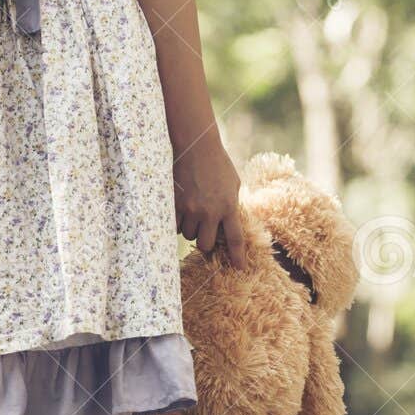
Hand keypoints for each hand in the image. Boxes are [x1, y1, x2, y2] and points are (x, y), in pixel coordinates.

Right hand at [173, 137, 246, 266]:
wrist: (196, 146)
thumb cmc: (218, 163)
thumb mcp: (233, 184)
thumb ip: (232, 204)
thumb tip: (230, 221)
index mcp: (229, 206)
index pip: (235, 239)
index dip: (237, 257)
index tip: (239, 268)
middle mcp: (210, 212)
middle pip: (205, 244)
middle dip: (205, 242)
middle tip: (205, 231)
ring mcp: (191, 209)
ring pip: (189, 235)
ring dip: (191, 229)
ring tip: (193, 213)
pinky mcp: (176, 204)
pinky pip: (175, 225)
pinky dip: (178, 222)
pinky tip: (181, 211)